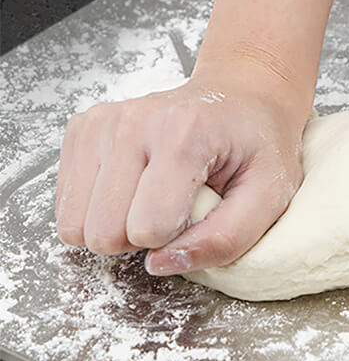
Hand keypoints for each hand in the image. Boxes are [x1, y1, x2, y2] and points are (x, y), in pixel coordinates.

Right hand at [55, 64, 305, 274]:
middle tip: (177, 207)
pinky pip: (67, 203)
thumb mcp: (270, 195)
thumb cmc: (260, 143)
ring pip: (77, 222)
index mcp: (184, 134)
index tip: (200, 212)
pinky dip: (100, 206)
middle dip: (141, 237)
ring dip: (117, 223)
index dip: (175, 238)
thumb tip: (159, 265)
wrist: (243, 95)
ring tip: (156, 195)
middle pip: (103, 232)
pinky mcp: (83, 127)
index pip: (147, 229)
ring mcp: (103, 121)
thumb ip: (226, 238)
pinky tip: (135, 184)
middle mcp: (134, 122)